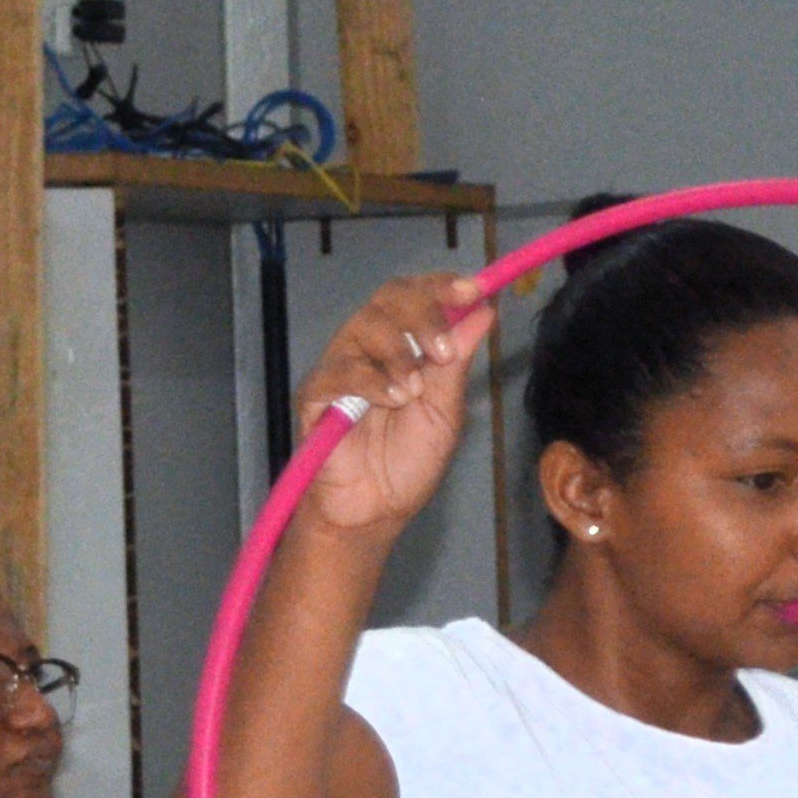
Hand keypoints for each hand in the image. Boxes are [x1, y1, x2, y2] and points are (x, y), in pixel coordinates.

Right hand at [295, 278, 495, 543]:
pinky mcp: (314, 396)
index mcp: (404, 345)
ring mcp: (340, 368)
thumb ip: (457, 363)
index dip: (442, 285)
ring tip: (412, 392)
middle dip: (422, 314)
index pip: (416, 295)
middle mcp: (370, 347)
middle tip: (441, 351)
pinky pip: (338, 370)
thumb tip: (484, 312)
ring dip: (397, 352)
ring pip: (363, 325)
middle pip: (389, 297)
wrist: (373, 512)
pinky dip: (370, 381)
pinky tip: (392, 400)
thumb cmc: (407, 464)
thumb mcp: (445, 411)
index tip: (472, 291)